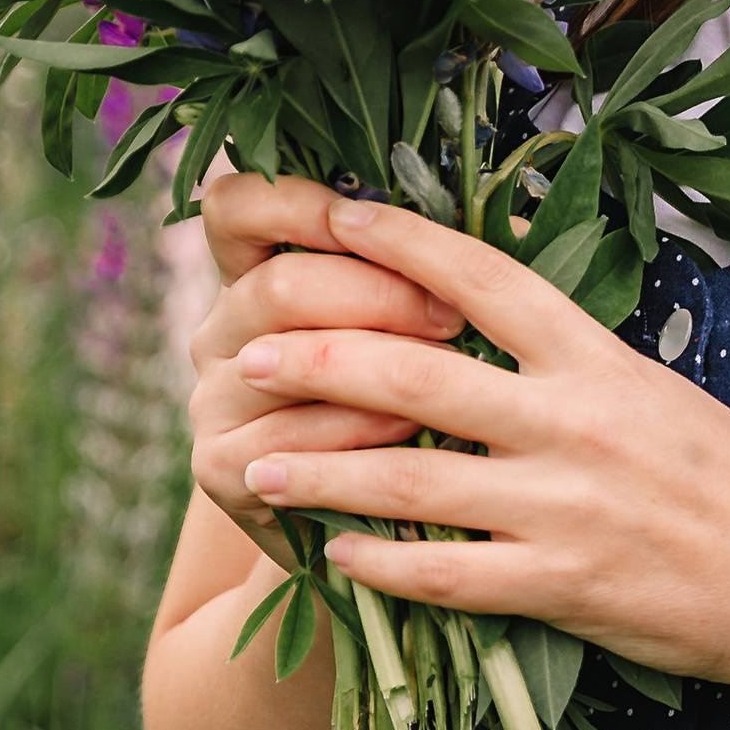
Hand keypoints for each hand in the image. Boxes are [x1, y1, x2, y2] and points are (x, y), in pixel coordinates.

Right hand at [189, 174, 467, 562]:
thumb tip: (517, 215)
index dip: (295, 203)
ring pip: (283, 358)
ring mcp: (212, 399)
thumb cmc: (424, 401)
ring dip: (377, 366)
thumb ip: (445, 266)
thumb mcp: (429, 323)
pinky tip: (412, 436)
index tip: (364, 217)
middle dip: (380, 294)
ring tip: (451, 378)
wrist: (383, 525)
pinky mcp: (220, 470)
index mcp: (260, 269)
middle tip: (454, 320)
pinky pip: (286, 438)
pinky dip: (357, 433)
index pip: (238, 206)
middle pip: (280, 283)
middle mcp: (221, 328)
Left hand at [230, 199, 729, 685]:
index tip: (333, 214)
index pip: (482, 276)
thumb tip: (489, 315)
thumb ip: (572, 359)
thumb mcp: (656, 388)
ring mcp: (561, 505)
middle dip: (318, 360)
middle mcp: (572, 419)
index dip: (401, 240)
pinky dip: (376, 564)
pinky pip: (441, 573)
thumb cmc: (729, 476)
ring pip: (405, 480)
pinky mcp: (558, 585)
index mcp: (597, 357)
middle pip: (415, 374)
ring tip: (253, 467)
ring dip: (317, 472)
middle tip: (249, 351)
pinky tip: (334, 556)